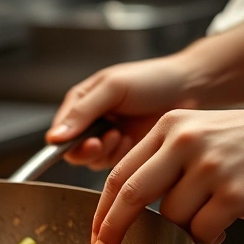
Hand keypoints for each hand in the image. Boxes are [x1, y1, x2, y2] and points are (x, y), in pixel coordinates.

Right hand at [47, 55, 199, 169]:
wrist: (190, 88)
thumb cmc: (153, 79)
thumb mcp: (113, 89)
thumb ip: (82, 112)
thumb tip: (54, 138)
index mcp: (81, 101)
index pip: (60, 131)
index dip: (69, 141)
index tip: (91, 141)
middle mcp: (90, 120)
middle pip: (73, 150)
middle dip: (91, 148)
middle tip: (110, 138)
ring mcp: (106, 136)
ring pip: (91, 160)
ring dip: (107, 151)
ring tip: (124, 134)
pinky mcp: (123, 150)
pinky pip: (110, 164)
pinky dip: (120, 156)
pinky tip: (132, 140)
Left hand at [91, 104, 243, 243]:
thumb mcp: (198, 134)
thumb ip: (162, 162)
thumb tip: (126, 209)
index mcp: (170, 127)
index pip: (120, 173)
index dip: (103, 209)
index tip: (96, 234)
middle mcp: (185, 142)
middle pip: (130, 195)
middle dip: (113, 229)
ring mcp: (209, 167)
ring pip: (171, 218)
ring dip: (184, 228)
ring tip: (210, 214)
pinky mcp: (233, 193)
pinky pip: (201, 231)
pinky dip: (207, 237)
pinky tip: (225, 224)